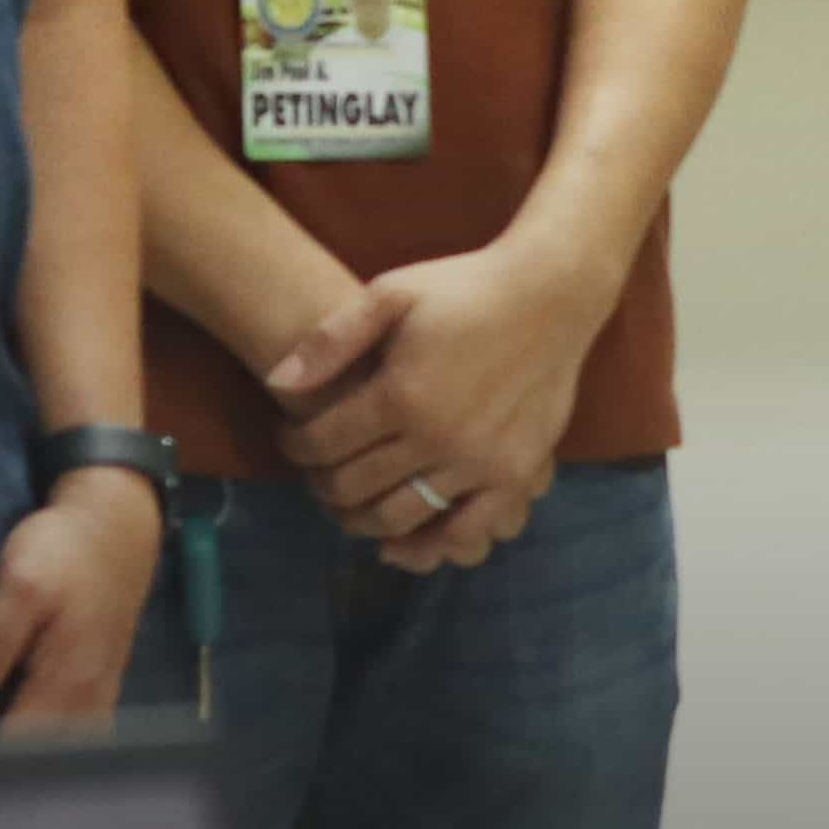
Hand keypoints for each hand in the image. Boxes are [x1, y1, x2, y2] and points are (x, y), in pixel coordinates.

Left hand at [0, 468, 164, 727]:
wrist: (117, 524)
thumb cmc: (66, 550)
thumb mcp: (20, 584)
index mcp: (68, 679)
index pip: (20, 744)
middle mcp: (89, 696)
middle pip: (44, 753)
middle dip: (3, 760)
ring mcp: (99, 691)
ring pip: (63, 745)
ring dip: (27, 750)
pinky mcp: (100, 681)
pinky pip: (76, 728)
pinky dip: (48, 736)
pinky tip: (19, 725)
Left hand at [266, 240, 603, 565]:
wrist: (553, 292)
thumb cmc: (466, 286)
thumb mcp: (392, 293)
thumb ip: (332, 339)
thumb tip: (276, 384)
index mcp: (400, 394)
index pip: (320, 444)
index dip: (292, 446)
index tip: (288, 436)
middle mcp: (437, 436)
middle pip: (352, 488)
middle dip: (319, 484)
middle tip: (315, 471)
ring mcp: (479, 460)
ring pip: (400, 517)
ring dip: (362, 518)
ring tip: (353, 500)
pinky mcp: (514, 471)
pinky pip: (466, 529)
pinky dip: (430, 542)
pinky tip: (408, 535)